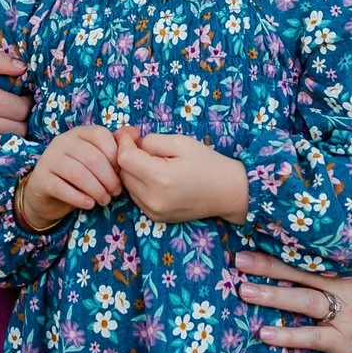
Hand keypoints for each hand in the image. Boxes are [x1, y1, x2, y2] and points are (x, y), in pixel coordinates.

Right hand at [16, 125, 120, 232]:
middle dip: (109, 178)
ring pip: (78, 173)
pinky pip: (62, 188)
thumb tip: (135, 133)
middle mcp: (62, 142)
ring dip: (96, 190)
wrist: (46, 194)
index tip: (121, 173)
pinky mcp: (41, 179)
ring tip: (105, 200)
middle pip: (91, 157)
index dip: (114, 155)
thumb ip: (116, 146)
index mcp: (78, 133)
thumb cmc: (78, 175)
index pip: (100, 135)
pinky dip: (79, 198)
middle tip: (116, 192)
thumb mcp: (97, 159)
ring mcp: (49, 159)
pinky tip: (89, 204)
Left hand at [115, 128, 248, 223]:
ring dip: (132, 171)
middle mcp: (152, 199)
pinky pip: (136, 197)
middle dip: (128, 156)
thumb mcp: (181, 142)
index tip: (132, 134)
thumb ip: (151, 141)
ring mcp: (153, 212)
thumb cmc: (207, 163)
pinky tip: (155, 177)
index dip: (124, 142)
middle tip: (141, 144)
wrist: (228, 192)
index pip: (124, 158)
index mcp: (160, 178)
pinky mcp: (155, 218)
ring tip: (151, 161)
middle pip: (123, 173)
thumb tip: (130, 144)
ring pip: (127, 186)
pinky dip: (140, 185)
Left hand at [231, 250, 351, 352]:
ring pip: (301, 300)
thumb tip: (327, 243)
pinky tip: (264, 333)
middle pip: (300, 270)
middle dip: (267, 263)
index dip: (286, 242)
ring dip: (270, 294)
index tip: (260, 231)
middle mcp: (346, 286)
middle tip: (237, 257)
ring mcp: (344, 313)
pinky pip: (311, 336)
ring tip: (242, 289)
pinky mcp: (344, 340)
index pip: (314, 250)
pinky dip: (287, 334)